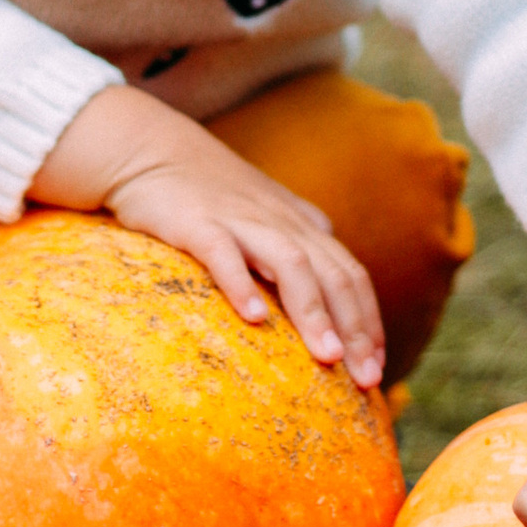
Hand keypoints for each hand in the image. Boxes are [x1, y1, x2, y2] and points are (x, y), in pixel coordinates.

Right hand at [31, 88, 385, 387]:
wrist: (150, 148)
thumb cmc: (211, 191)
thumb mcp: (267, 215)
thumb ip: (301, 243)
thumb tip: (333, 282)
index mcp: (301, 226)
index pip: (351, 275)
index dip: (368, 321)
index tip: (376, 369)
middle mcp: (281, 223)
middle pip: (332, 274)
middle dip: (355, 327)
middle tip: (366, 378)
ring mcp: (241, 220)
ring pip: (292, 264)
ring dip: (313, 310)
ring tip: (328, 355)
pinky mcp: (197, 222)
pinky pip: (224, 253)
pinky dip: (242, 283)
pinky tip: (255, 319)